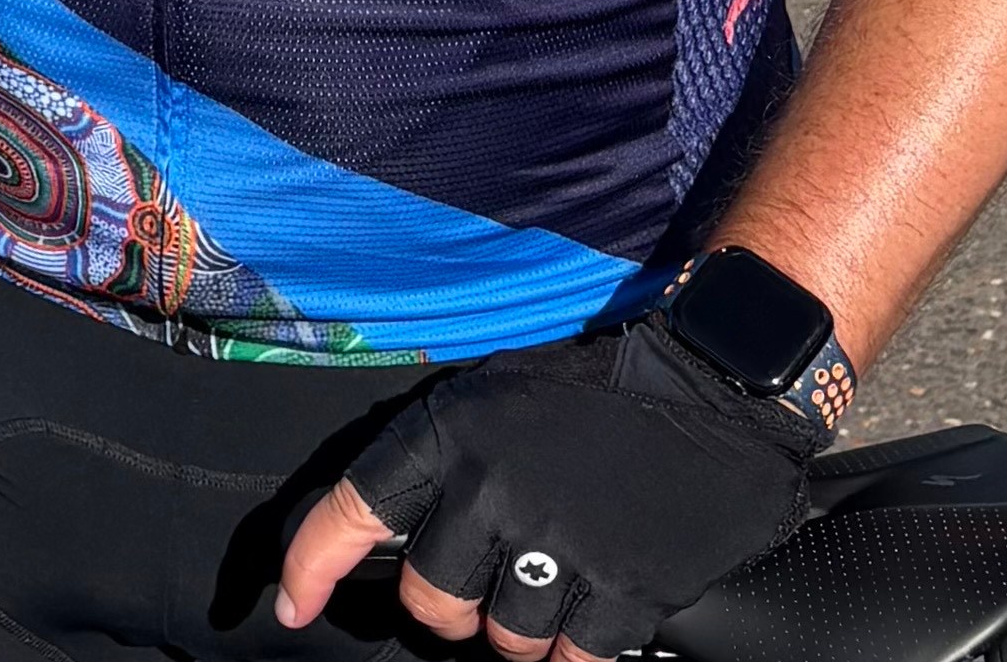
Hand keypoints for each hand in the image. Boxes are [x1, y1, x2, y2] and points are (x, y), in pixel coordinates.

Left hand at [272, 325, 816, 661]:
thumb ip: (444, 462)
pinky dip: (578, 653)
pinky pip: (577, 661)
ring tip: (552, 587)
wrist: (717, 373)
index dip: (311, 564)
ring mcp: (563, 543)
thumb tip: (396, 535)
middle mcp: (495, 490)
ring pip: (506, 642)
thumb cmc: (600, 386)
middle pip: (434, 603)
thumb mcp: (499, 395)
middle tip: (485, 586)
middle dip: (452, 610)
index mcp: (454, 433)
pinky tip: (592, 613)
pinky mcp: (629, 585)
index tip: (289, 605)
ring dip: (522, 633)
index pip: (356, 508)